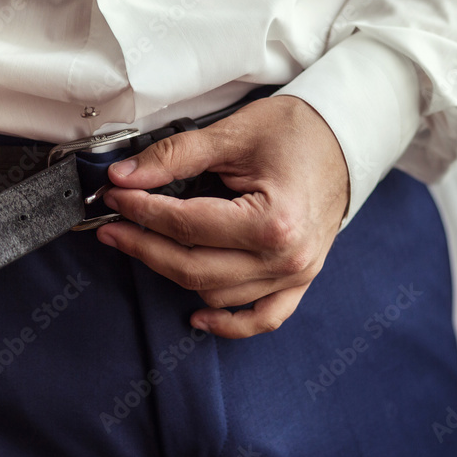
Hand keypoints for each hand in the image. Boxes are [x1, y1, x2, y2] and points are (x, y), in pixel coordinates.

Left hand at [97, 96, 348, 338]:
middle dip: (142, 245)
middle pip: (193, 267)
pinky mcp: (299, 280)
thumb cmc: (296, 132)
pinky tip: (195, 317)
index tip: (113, 197)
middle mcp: (285, 257)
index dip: (141, 211)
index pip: (186, 224)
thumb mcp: (232, 134)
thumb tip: (124, 177)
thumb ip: (175, 157)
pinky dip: (228, 324)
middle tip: (110, 225)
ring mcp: (295, 274)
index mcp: (272, 221)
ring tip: (145, 244)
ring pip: (215, 293)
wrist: (346, 139)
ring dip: (173, 273)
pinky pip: (261, 318)